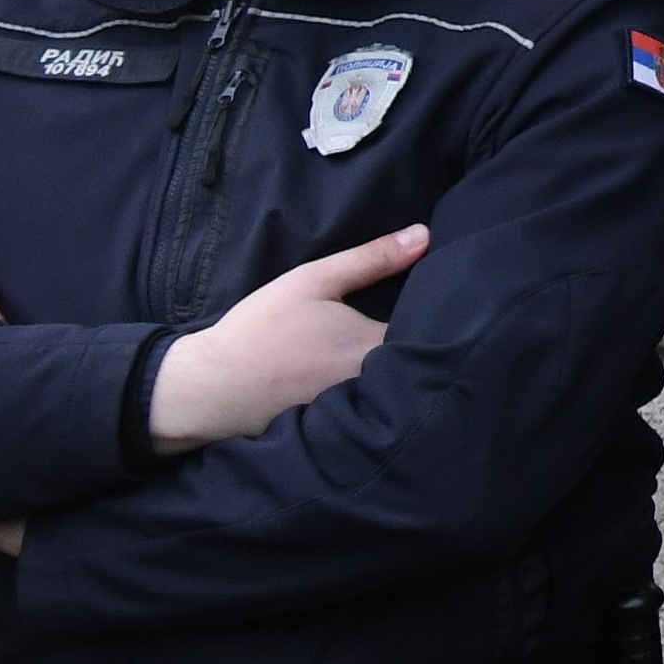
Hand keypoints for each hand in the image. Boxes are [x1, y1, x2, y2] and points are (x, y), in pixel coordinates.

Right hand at [150, 223, 431, 446]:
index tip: (452, 298)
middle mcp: (378, 385)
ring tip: (410, 345)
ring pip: (400, 383)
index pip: (435, 329)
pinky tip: (376, 379)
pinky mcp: (342, 428)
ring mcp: (361, 411)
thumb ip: (371, 258)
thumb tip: (425, 235)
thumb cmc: (261, 330)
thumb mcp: (313, 282)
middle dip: (429, 340)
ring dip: (405, 367)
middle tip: (440, 319)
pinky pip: (375, 406)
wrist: (210, 389)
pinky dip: (380, 393)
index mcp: (378, 347)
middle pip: (421, 358)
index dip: (443, 312)